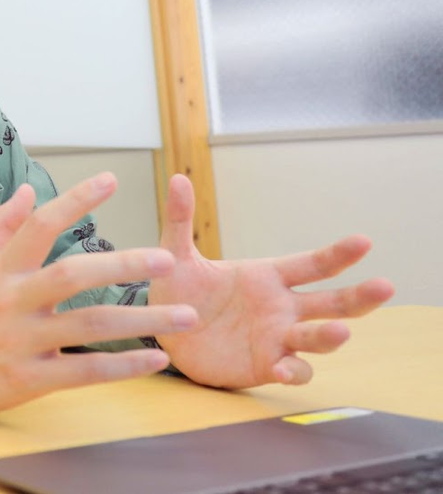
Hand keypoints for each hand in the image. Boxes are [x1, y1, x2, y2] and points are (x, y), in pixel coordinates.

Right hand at [0, 172, 198, 417]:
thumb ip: (0, 228)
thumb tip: (29, 189)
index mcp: (0, 270)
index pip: (40, 225)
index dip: (75, 201)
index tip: (111, 179)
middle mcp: (13, 301)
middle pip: (73, 275)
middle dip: (123, 265)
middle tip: (167, 259)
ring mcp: (22, 340)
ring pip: (89, 326)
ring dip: (142, 320)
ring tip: (186, 315)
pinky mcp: (28, 378)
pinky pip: (84, 370)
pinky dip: (123, 366)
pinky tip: (155, 359)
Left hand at [151, 174, 394, 388]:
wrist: (165, 334)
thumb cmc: (181, 292)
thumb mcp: (177, 257)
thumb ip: (180, 220)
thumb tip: (178, 178)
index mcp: (269, 276)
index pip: (313, 264)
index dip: (338, 254)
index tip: (364, 242)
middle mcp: (283, 307)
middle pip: (332, 302)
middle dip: (360, 297)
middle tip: (384, 287)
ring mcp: (279, 337)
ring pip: (318, 338)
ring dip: (329, 336)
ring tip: (339, 331)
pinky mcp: (267, 365)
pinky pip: (292, 370)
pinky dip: (293, 370)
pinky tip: (283, 367)